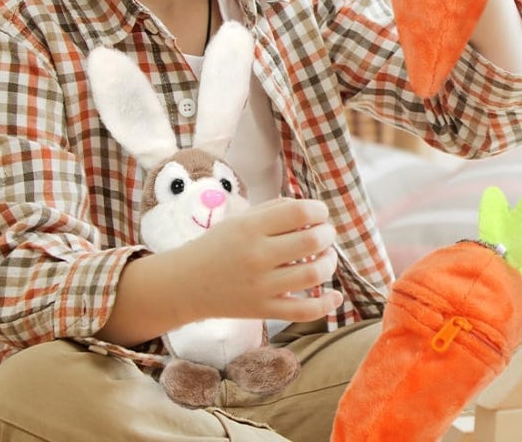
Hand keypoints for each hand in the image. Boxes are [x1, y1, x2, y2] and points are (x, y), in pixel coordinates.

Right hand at [181, 197, 341, 324]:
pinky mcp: (264, 310)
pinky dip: (325, 304)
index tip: (320, 213)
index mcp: (251, 227)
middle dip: (327, 235)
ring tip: (326, 257)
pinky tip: (335, 295)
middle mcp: (257, 255)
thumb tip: (313, 211)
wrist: (186, 284)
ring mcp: (261, 286)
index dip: (319, 210)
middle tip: (325, 234)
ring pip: (313, 274)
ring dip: (329, 263)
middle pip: (311, 241)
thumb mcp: (241, 219)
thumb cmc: (218, 245)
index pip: (299, 212)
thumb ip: (275, 210)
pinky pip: (303, 311)